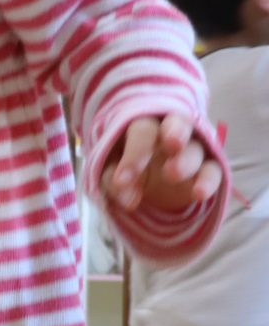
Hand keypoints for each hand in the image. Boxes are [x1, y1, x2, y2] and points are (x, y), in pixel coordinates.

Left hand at [101, 113, 223, 213]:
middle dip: (175, 132)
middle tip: (171, 144)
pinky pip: (213, 171)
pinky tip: (199, 193)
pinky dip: (208, 181)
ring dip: (186, 161)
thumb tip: (129, 200)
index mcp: (146, 125)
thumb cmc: (127, 166)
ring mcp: (194, 148)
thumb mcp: (112, 171)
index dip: (135, 153)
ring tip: (172, 174)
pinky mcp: (209, 167)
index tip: (122, 180)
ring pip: (196, 149)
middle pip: (178, 124)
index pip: (143, 131)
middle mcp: (173, 130)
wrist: (149, 179)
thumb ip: (113, 181)